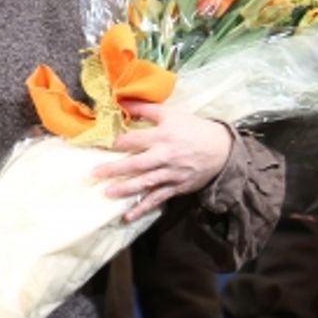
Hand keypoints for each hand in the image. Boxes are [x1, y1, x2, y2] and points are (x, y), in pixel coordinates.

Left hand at [94, 103, 233, 221]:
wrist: (222, 149)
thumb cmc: (193, 129)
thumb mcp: (172, 114)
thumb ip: (146, 108)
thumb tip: (122, 101)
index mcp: (163, 136)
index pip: (134, 140)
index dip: (116, 143)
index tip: (97, 145)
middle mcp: (165, 156)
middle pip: (137, 164)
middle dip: (115, 169)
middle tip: (95, 173)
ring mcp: (171, 174)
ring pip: (145, 183)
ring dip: (126, 189)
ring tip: (108, 193)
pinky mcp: (176, 187)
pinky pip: (157, 199)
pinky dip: (143, 208)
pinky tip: (128, 216)